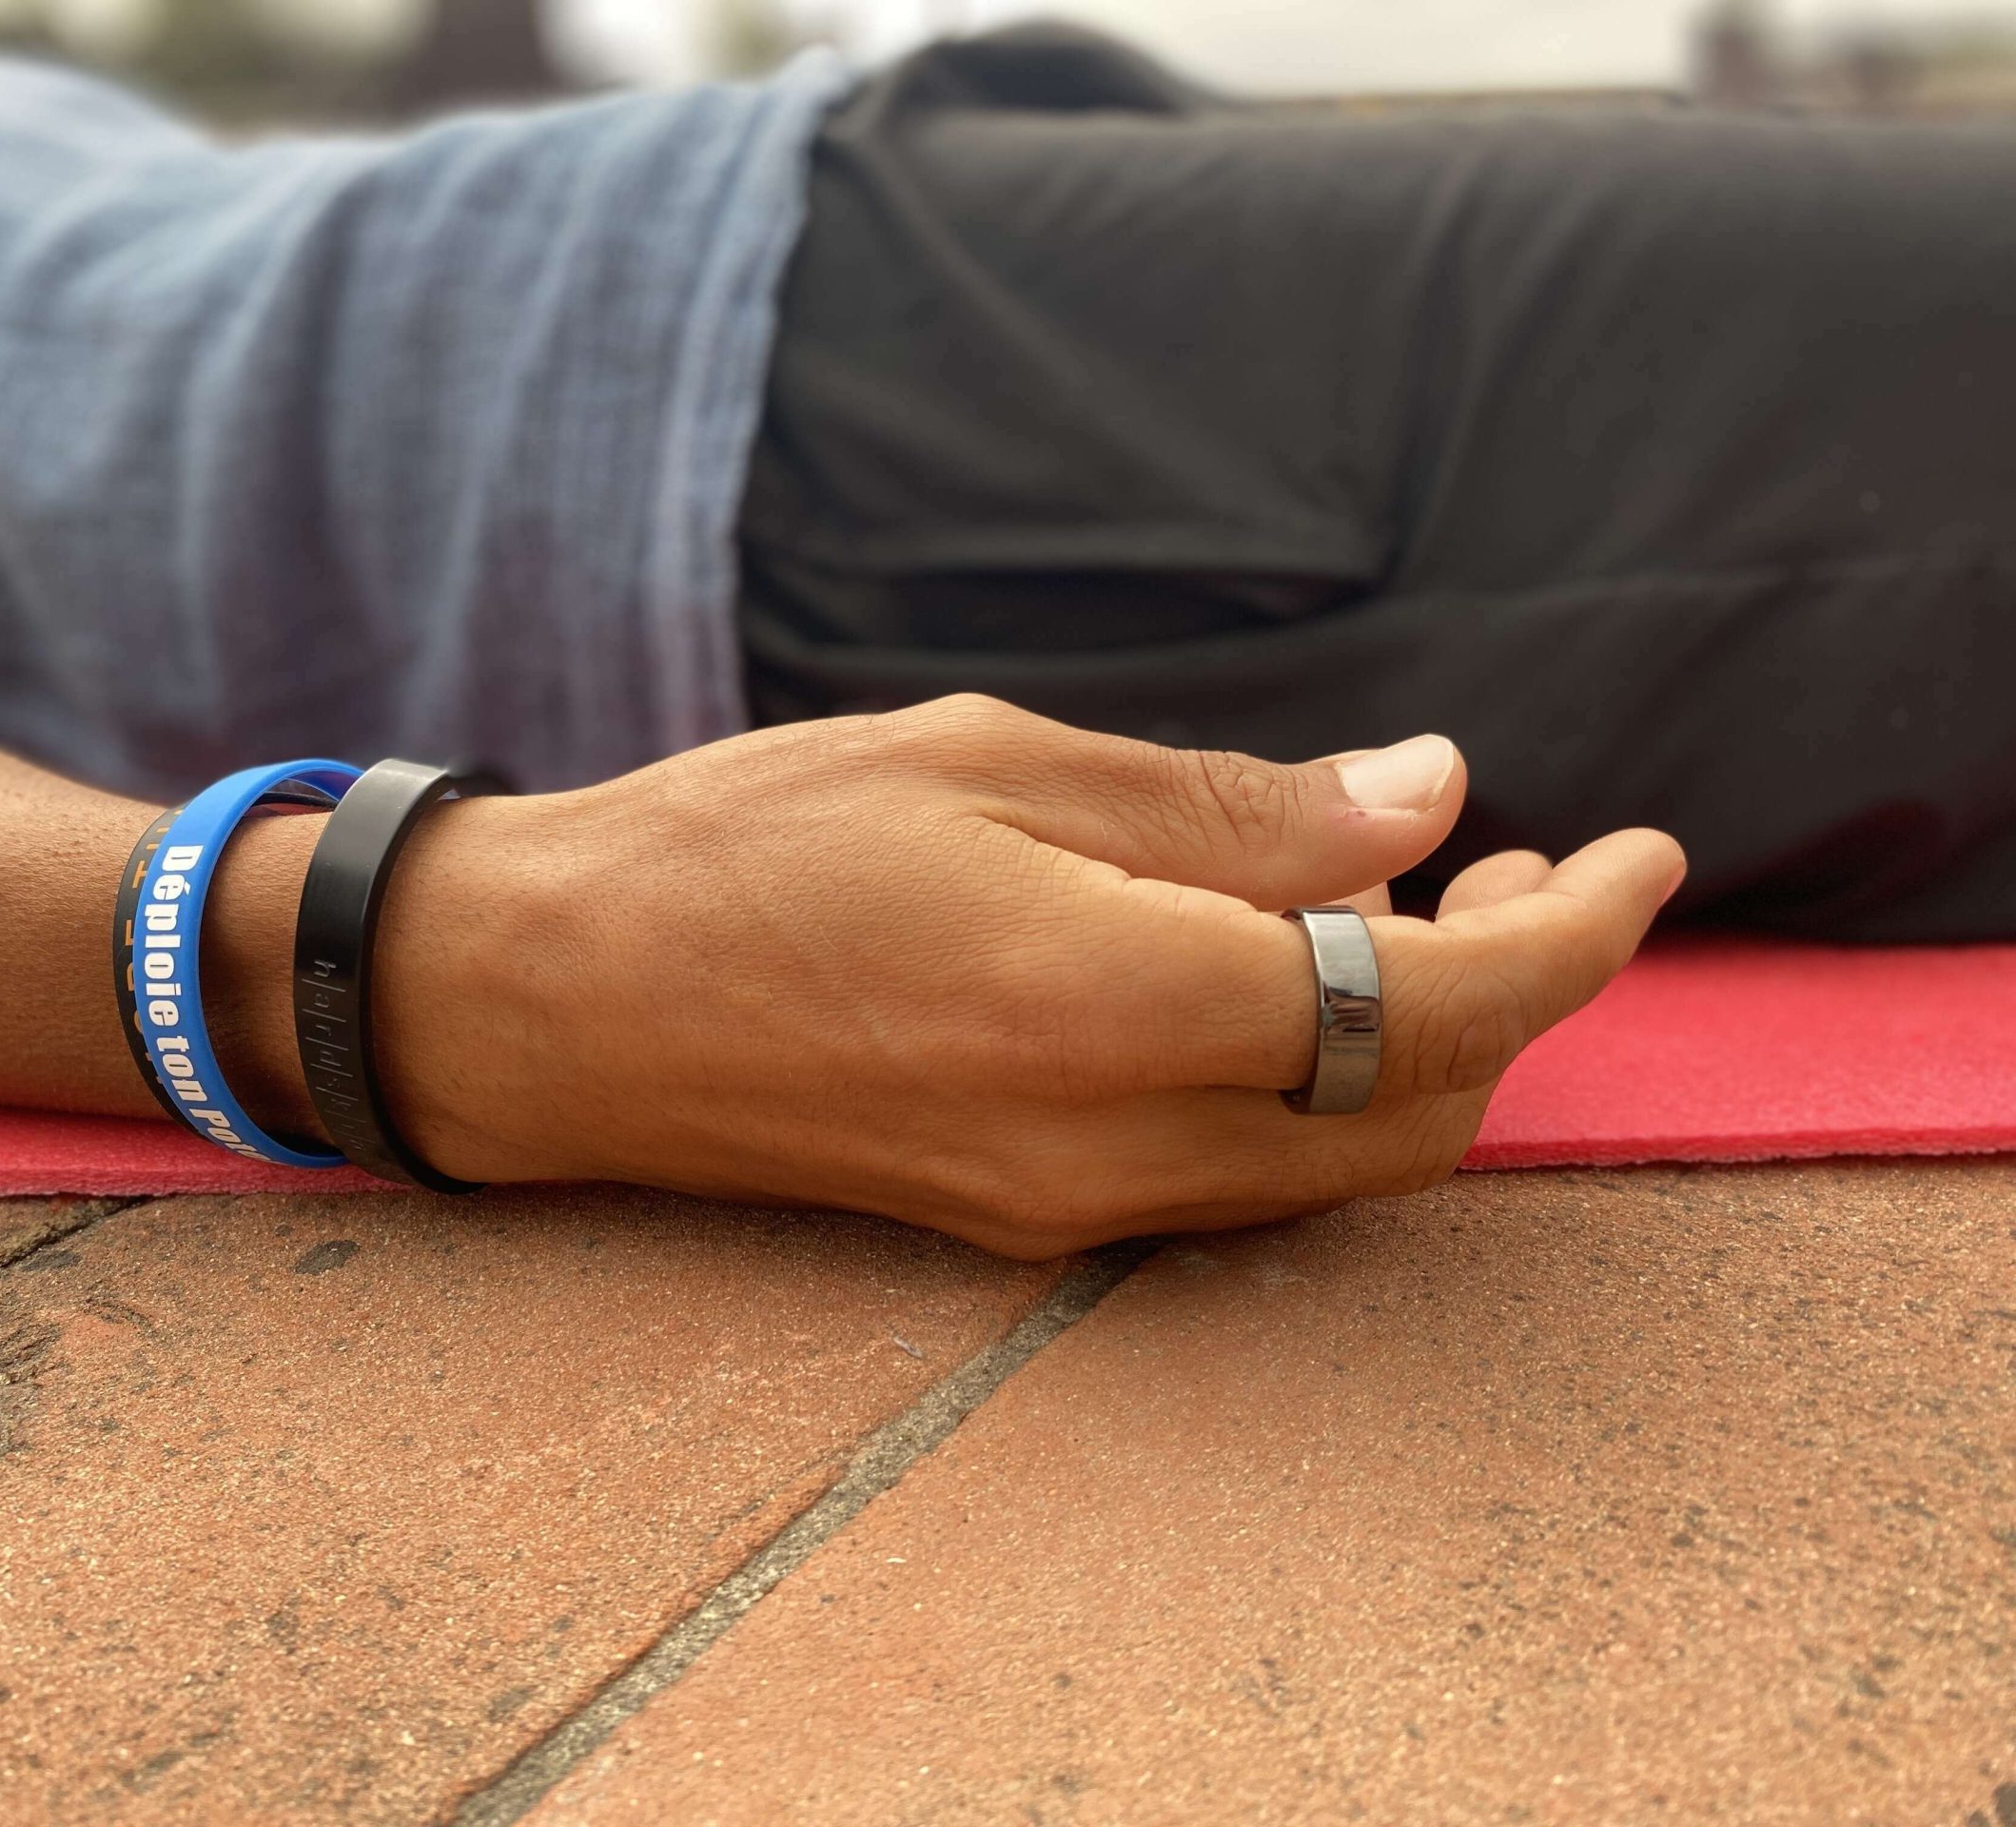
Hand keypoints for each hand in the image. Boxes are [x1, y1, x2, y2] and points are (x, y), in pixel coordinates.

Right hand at [380, 696, 1683, 1257]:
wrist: (555, 1004)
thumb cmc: (743, 851)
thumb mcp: (989, 766)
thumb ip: (1227, 808)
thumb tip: (1422, 798)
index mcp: (1123, 1006)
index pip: (1439, 1002)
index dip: (1573, 933)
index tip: (1640, 855)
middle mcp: (1119, 1146)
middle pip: (1418, 1113)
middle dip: (1511, 996)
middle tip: (1519, 862)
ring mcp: (1070, 1206)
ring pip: (1337, 1164)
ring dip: (1417, 1051)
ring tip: (1414, 911)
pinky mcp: (1024, 1221)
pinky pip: (1238, 1179)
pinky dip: (1315, 1091)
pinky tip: (1281, 986)